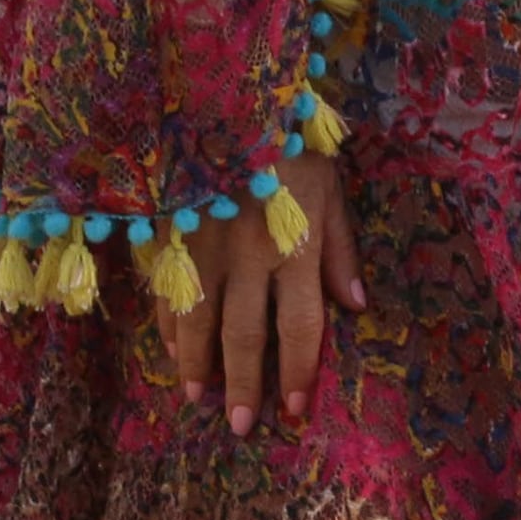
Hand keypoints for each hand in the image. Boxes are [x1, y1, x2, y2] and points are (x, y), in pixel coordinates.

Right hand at [158, 152, 361, 433]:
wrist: (222, 92)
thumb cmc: (289, 137)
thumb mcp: (330, 183)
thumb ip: (340, 246)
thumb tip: (355, 305)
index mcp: (294, 244)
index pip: (300, 325)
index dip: (299, 371)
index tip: (297, 409)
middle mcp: (247, 256)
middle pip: (245, 336)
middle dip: (246, 385)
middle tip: (242, 427)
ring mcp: (201, 249)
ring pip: (196, 324)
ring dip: (197, 367)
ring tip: (199, 399)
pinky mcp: (167, 236)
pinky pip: (165, 294)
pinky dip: (167, 327)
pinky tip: (172, 351)